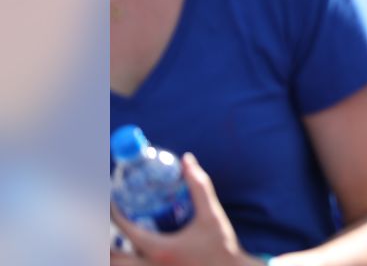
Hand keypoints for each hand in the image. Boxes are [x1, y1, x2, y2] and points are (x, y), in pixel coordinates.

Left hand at [110, 153, 257, 265]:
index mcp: (160, 248)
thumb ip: (199, 187)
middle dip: (99, 240)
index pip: (124, 229)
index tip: (108, 198)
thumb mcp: (212, 216)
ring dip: (110, 254)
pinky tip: (124, 252)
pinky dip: (122, 262)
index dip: (112, 212)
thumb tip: (186, 160)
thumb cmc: (221, 247)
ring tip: (107, 239)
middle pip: (110, 256)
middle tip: (96, 222)